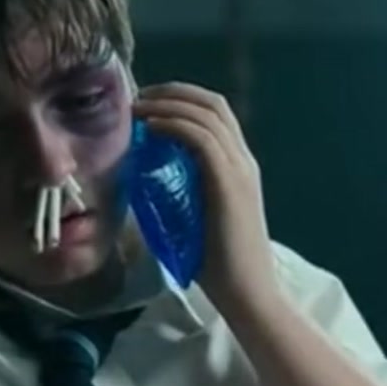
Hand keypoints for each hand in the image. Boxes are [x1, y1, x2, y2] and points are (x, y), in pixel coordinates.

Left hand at [132, 82, 275, 313]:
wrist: (248, 292)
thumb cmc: (220, 267)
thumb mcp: (194, 221)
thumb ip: (179, 196)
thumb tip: (143, 183)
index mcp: (239, 167)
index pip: (215, 115)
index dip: (181, 100)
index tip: (147, 105)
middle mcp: (244, 161)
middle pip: (213, 104)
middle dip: (173, 92)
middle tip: (138, 98)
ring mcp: (240, 170)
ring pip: (207, 114)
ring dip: (168, 104)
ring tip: (138, 109)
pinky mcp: (230, 183)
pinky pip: (202, 138)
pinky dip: (173, 125)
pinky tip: (150, 128)